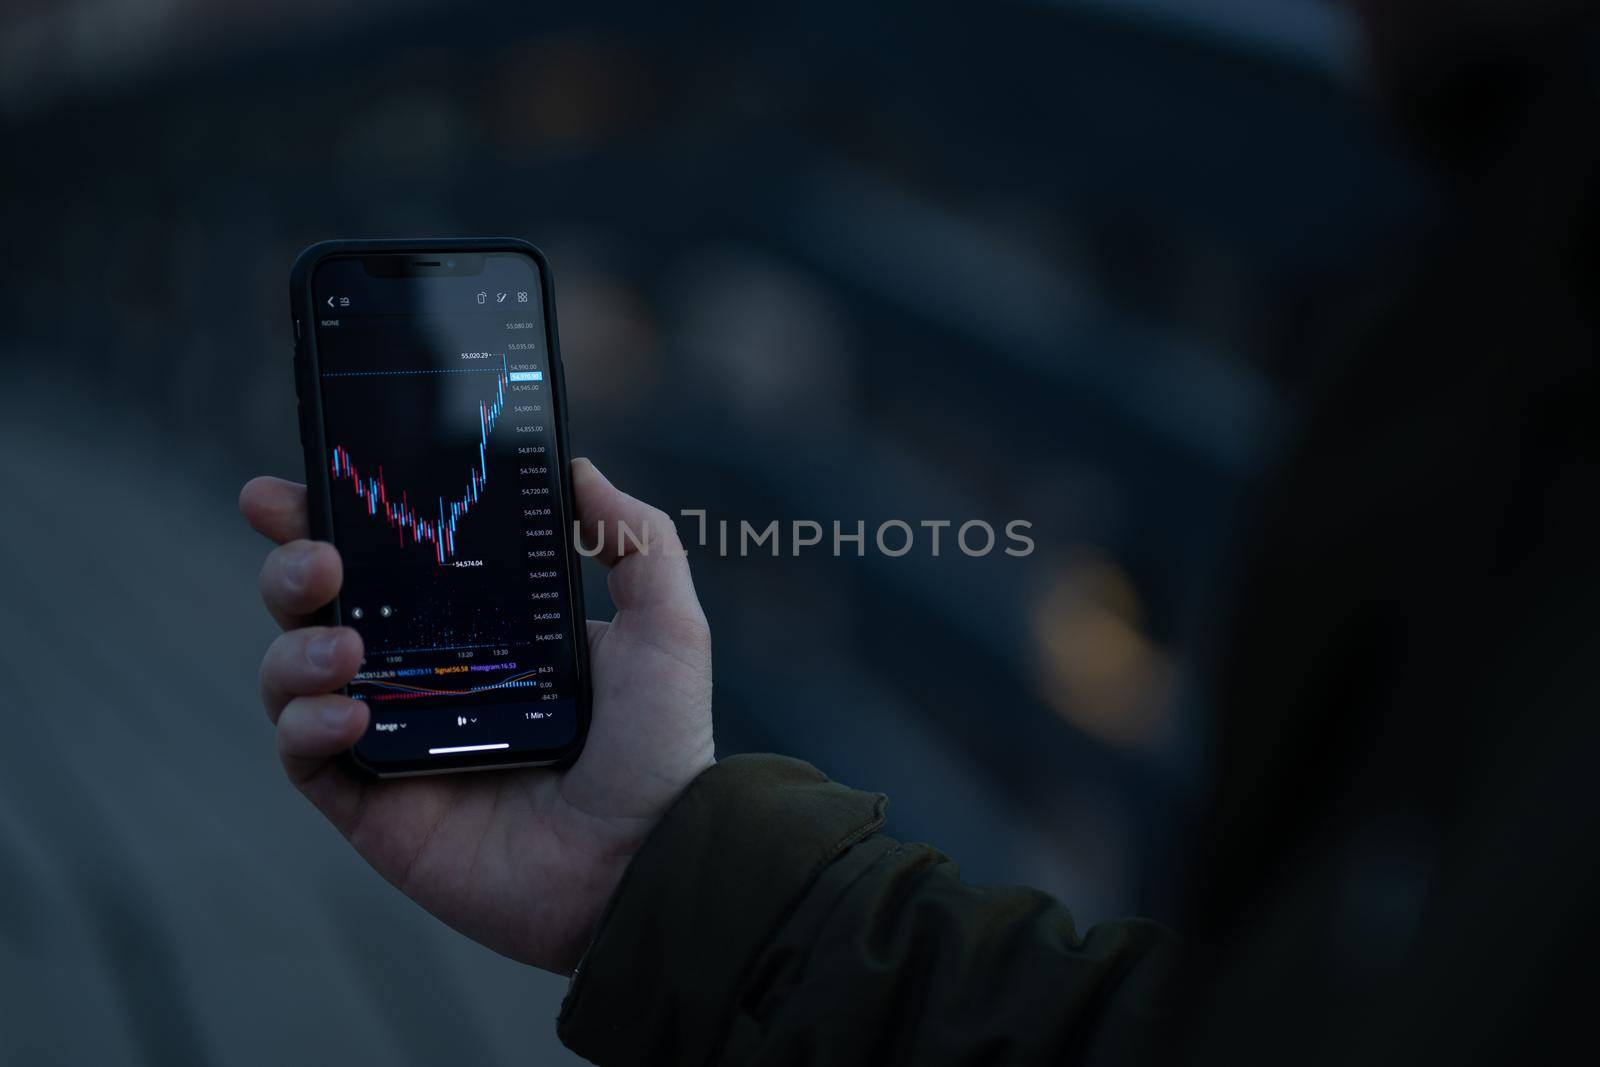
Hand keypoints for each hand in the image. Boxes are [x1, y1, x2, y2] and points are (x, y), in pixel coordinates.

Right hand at [239, 458, 713, 973]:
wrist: (647, 864)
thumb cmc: (662, 751)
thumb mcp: (666, 629)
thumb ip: (635, 541)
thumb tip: (580, 470)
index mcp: (480, 631)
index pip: (390, 562)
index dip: (332, 519)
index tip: (291, 484)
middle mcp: (426, 679)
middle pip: (320, 607)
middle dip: (291, 569)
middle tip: (317, 558)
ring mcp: (394, 742)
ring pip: (292, 675)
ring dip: (294, 648)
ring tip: (347, 648)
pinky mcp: (375, 808)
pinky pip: (304, 758)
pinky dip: (305, 725)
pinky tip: (351, 715)